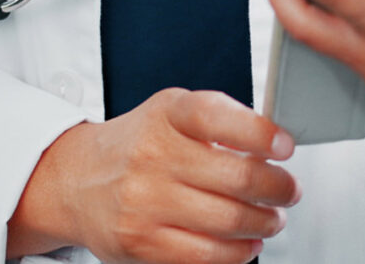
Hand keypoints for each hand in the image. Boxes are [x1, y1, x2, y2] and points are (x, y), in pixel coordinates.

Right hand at [6, 88, 297, 263]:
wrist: (76, 181)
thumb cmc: (138, 146)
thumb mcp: (171, 114)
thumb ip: (219, 122)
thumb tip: (274, 147)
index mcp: (166, 115)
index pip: (218, 116)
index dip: (261, 133)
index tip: (285, 147)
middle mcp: (153, 155)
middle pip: (237, 177)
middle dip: (278, 188)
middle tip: (288, 190)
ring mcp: (145, 202)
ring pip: (229, 221)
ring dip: (264, 223)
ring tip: (270, 219)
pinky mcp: (141, 243)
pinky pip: (206, 257)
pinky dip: (238, 253)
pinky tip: (246, 243)